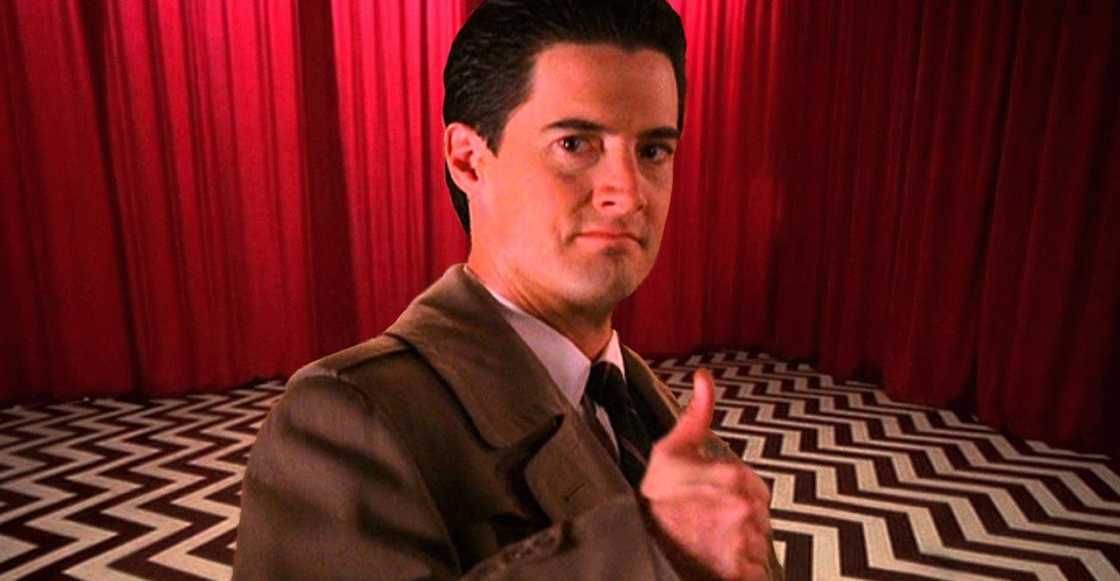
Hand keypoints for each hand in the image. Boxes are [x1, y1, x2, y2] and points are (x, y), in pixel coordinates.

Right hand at [639, 368, 779, 580]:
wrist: (636, 543)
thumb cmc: (654, 499)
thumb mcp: (670, 450)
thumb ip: (697, 414)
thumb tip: (704, 378)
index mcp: (735, 476)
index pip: (756, 488)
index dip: (733, 495)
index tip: (710, 502)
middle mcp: (744, 509)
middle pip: (759, 515)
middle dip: (737, 519)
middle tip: (706, 523)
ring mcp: (744, 542)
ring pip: (757, 542)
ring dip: (739, 544)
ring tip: (708, 542)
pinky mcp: (741, 572)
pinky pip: (755, 570)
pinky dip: (740, 569)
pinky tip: (715, 560)